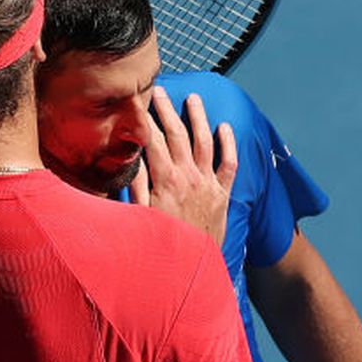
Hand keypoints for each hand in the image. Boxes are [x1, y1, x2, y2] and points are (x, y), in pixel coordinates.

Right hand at [128, 88, 237, 244]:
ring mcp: (208, 185)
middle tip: (160, 91)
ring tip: (194, 98)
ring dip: (199, 118)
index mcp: (165, 181)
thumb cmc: (161, 246)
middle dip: (167, 110)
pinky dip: (229, 144)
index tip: (138, 102)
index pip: (152, 141)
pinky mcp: (222, 196)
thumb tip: (131, 159)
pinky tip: (225, 128)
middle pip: (177, 135)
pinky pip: (230, 164)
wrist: (190, 270)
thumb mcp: (140, 217)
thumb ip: (136, 187)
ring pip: (205, 142)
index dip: (145, 119)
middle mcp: (188, 177)